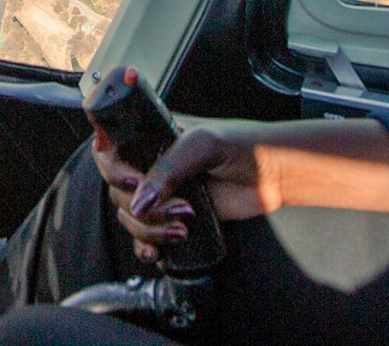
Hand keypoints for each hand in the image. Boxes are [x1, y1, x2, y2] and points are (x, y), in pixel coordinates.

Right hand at [92, 122, 278, 263]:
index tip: (133, 181)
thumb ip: (170, 169)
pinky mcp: (176, 218)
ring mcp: (165, 193)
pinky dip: (145, 247)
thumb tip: (141, 201)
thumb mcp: (204, 145)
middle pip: (117, 190)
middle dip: (140, 206)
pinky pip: (146, 237)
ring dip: (149, 229)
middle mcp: (154, 165)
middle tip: (177, 206)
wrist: (276, 174)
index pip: (112, 150)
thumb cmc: (246, 146)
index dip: (113, 168)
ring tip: (181, 226)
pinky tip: (157, 250)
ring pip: (130, 217)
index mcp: (154, 138)